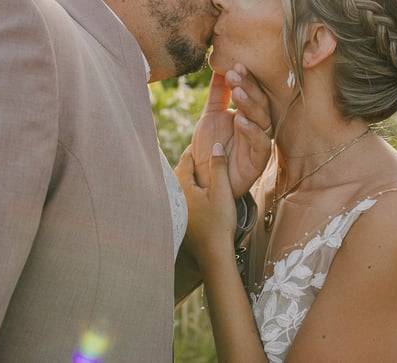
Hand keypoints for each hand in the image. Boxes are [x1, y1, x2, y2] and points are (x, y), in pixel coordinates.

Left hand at [175, 142, 236, 261]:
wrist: (213, 253)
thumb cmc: (219, 223)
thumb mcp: (222, 191)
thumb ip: (218, 166)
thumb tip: (215, 145)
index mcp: (181, 185)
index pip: (185, 159)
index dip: (194, 149)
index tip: (203, 142)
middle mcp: (174, 195)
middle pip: (180, 171)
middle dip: (192, 162)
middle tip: (205, 155)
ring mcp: (175, 208)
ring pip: (180, 184)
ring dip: (190, 177)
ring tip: (205, 172)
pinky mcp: (178, 217)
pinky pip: (182, 196)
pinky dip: (189, 190)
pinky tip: (200, 193)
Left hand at [190, 65, 271, 196]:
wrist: (204, 179)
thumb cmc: (210, 147)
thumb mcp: (211, 116)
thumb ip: (218, 94)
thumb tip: (220, 67)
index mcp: (249, 114)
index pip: (252, 92)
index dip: (246, 79)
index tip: (235, 65)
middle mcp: (257, 127)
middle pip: (260, 104)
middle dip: (248, 88)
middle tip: (234, 76)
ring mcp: (258, 143)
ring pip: (263, 121)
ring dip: (250, 106)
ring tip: (237, 93)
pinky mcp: (257, 162)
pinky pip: (261, 145)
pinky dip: (252, 132)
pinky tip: (240, 121)